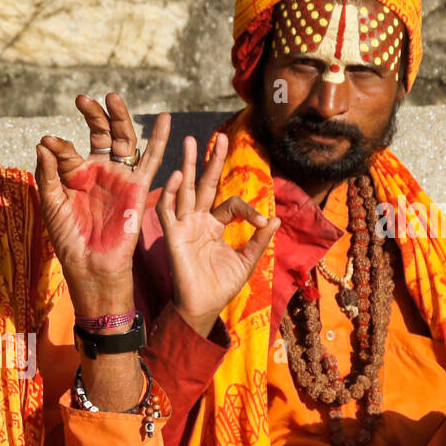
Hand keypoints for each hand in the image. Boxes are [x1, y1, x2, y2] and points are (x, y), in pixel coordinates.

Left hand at [35, 93, 168, 317]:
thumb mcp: (51, 202)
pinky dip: (160, 139)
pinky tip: (166, 118)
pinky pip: (151, 160)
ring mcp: (119, 177)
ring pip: (124, 140)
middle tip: (82, 99)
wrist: (91, 263)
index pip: (68, 150)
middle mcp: (100, 172)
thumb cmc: (68, 238)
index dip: (58, 145)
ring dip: (120, 118)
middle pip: (101, 134)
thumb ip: (48, 172)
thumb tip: (43, 142)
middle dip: (93, 115)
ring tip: (112, 97)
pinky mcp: (137, 188)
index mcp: (76, 175)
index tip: (48, 142)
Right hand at [157, 132, 279, 337]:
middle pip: (204, 185)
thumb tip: (276, 218)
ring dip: (187, 165)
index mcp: (215, 225)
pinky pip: (169, 211)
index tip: (263, 221)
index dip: (249, 208)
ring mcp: (184, 226)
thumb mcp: (247, 261)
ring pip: (185, 190)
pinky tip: (177, 176)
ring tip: (189, 141)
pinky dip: (171, 194)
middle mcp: (199, 221)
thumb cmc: (221, 287)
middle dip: (211, 161)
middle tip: (219, 137)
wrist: (203, 307)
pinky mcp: (173, 236)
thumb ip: (259, 240)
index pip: (231, 203)